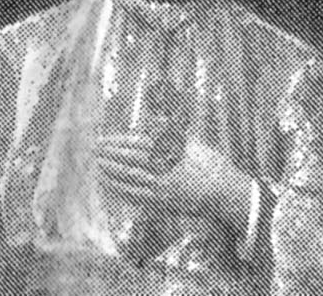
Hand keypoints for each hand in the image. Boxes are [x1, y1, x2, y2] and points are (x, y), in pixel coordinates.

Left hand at [96, 133, 251, 227]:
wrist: (228, 195)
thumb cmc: (213, 166)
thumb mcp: (194, 144)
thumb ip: (172, 133)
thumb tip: (153, 118)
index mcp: (171, 154)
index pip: (137, 146)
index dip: (118, 143)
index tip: (104, 140)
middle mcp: (164, 171)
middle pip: (130, 162)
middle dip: (110, 155)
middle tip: (94, 150)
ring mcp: (162, 189)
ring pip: (130, 179)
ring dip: (112, 172)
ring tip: (98, 165)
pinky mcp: (163, 204)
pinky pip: (137, 197)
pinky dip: (122, 190)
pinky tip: (111, 186)